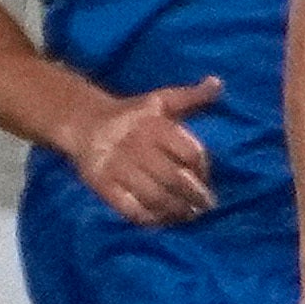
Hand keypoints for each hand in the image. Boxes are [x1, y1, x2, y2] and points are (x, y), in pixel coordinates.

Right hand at [62, 76, 222, 227]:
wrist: (86, 124)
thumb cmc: (134, 114)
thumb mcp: (161, 100)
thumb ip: (191, 95)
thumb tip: (218, 83)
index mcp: (153, 124)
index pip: (188, 151)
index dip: (203, 168)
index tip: (208, 177)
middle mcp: (136, 146)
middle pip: (172, 177)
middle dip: (194, 195)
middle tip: (207, 205)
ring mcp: (117, 168)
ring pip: (153, 196)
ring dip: (176, 210)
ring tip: (190, 215)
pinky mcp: (102, 185)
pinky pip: (130, 208)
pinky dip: (150, 219)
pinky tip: (164, 220)